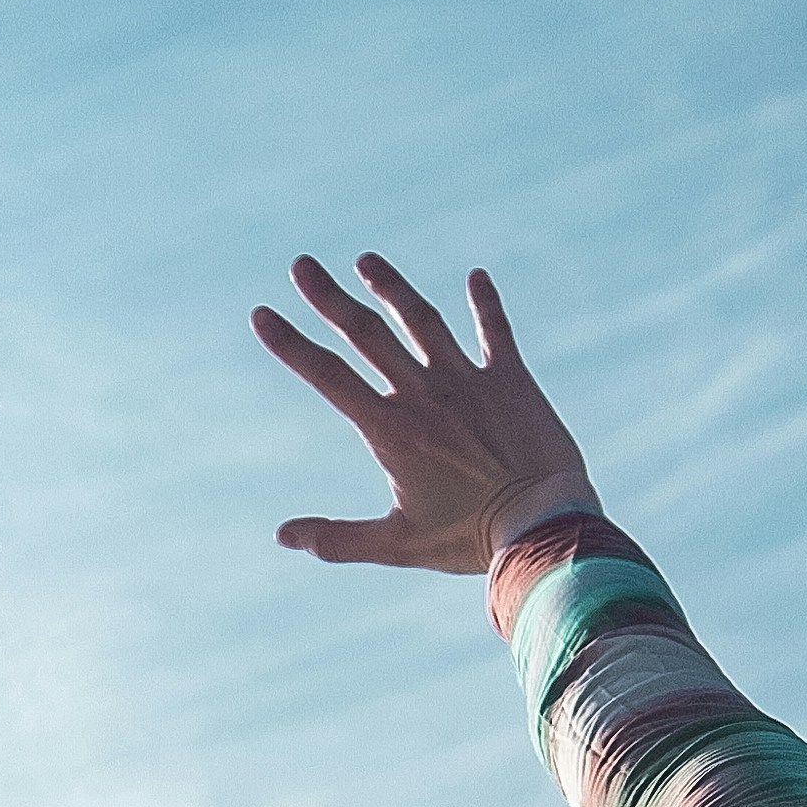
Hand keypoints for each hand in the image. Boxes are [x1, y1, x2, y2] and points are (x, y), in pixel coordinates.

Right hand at [253, 253, 595, 573]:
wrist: (545, 526)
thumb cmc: (471, 540)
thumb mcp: (399, 544)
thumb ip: (339, 540)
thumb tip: (284, 536)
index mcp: (391, 430)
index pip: (328, 376)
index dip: (290, 344)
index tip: (262, 313)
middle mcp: (424, 394)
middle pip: (366, 334)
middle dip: (329, 297)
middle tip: (301, 265)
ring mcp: (469, 382)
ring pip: (422, 320)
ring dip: (392, 288)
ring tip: (367, 262)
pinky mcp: (513, 381)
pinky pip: (496, 332)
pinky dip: (485, 304)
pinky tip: (477, 276)